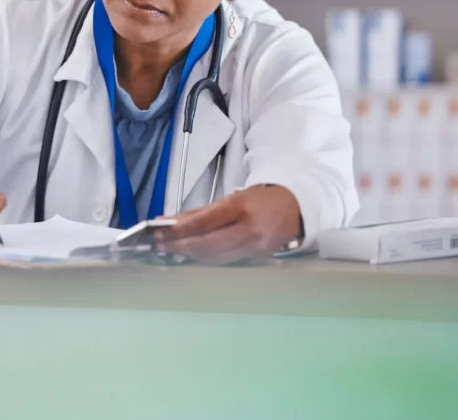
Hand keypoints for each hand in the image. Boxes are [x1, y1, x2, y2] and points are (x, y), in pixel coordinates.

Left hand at [153, 185, 302, 264]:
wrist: (297, 206)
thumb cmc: (260, 199)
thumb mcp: (232, 197)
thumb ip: (202, 211)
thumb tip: (171, 221)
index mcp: (241, 207)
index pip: (205, 222)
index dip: (180, 230)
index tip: (160, 231)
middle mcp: (250, 230)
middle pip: (208, 245)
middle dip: (181, 246)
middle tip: (160, 245)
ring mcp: (256, 247)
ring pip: (216, 257)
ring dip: (190, 255)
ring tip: (171, 250)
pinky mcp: (259, 259)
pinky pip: (227, 261)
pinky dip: (207, 258)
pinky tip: (193, 255)